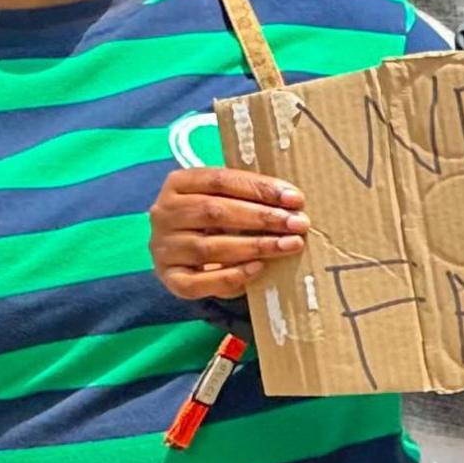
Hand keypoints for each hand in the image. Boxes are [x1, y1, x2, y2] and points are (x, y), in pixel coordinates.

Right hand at [151, 166, 304, 301]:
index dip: (260, 188)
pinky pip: (200, 282)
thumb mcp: (227, 200)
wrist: (187, 256)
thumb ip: (250, 197)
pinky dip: (232, 276)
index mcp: (178, 184)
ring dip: (256, 246)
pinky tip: (259, 268)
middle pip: (215, 211)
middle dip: (263, 218)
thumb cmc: (216, 221)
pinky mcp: (171, 278)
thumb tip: (293, 201)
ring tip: (290, 245)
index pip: (219, 180)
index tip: (295, 198)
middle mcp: (165, 214)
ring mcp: (164, 247)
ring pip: (209, 248)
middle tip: (298, 223)